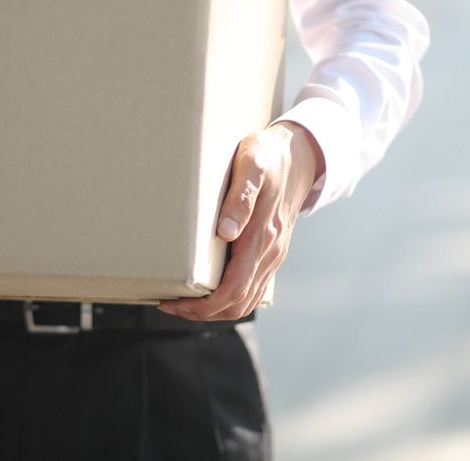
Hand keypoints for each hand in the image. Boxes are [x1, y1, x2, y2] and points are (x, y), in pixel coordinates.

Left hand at [158, 121, 322, 320]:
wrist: (299, 155)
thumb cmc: (269, 157)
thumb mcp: (252, 166)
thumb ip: (240, 198)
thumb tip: (226, 232)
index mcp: (261, 236)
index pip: (233, 290)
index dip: (202, 306)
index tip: (174, 303)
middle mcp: (270, 252)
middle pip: (238, 304)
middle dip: (202, 313)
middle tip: (170, 304)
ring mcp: (273, 254)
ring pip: (246, 300)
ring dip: (215, 310)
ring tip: (183, 301)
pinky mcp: (272, 251)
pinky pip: (252, 287)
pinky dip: (229, 298)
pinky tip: (208, 287)